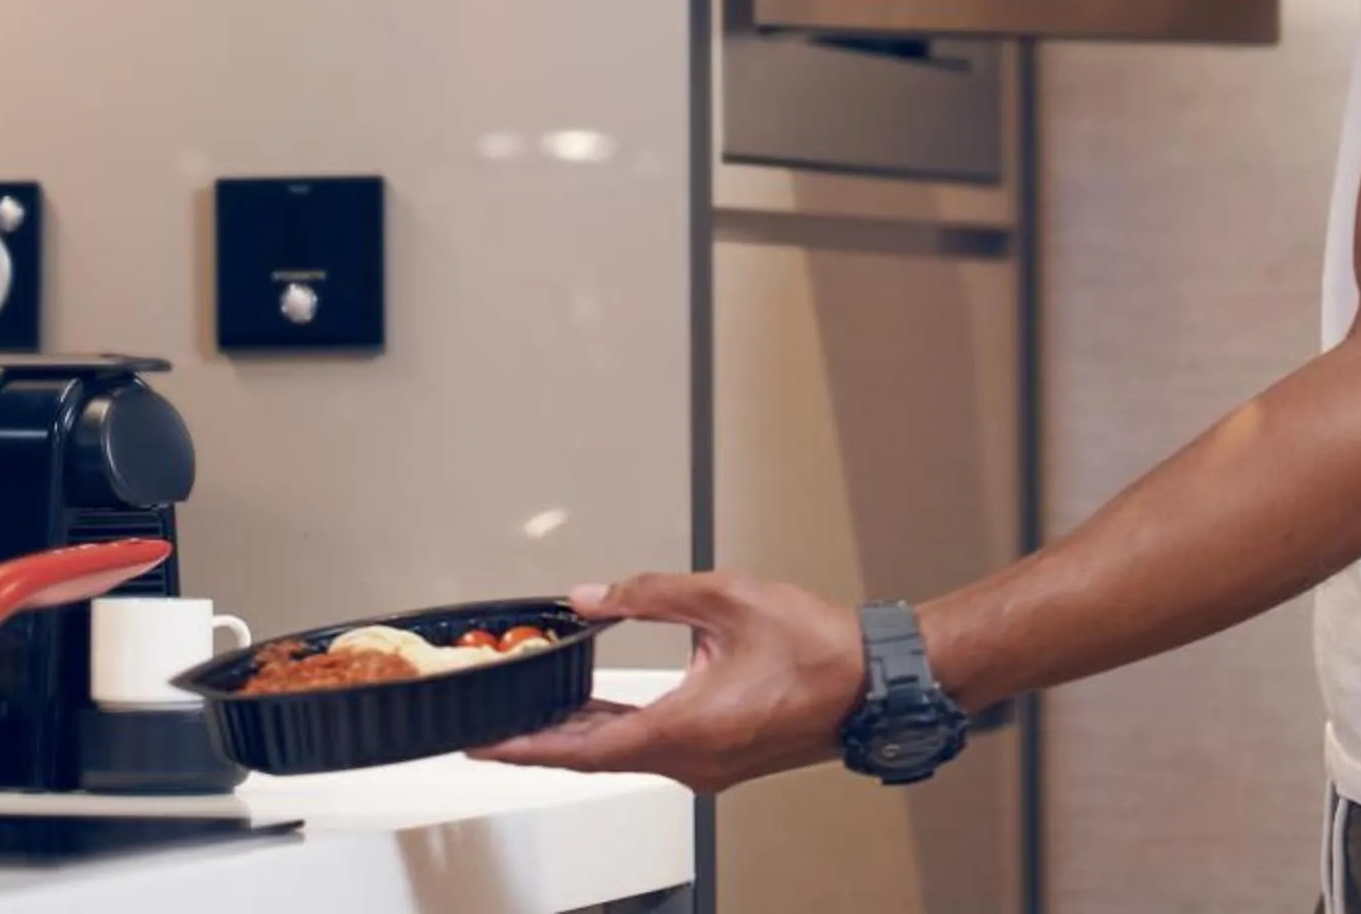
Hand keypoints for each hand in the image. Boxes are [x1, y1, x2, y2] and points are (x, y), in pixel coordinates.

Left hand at [470, 572, 863, 794]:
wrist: (874, 682)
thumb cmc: (816, 646)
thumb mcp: (723, 598)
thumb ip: (647, 595)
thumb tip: (589, 598)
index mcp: (685, 730)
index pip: (584, 748)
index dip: (528, 746)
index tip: (486, 745)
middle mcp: (691, 761)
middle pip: (596, 756)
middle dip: (541, 740)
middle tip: (493, 729)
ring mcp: (708, 766)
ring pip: (625, 754)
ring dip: (579, 734)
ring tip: (534, 712)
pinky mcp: (722, 758)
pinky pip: (653, 749)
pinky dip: (616, 730)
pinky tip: (596, 711)